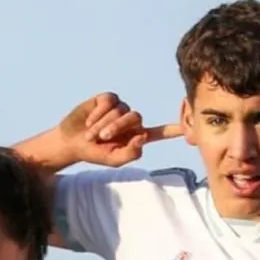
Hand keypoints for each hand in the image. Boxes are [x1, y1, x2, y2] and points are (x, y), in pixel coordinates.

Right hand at [58, 92, 181, 166]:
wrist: (73, 142)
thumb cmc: (95, 153)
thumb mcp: (114, 160)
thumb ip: (131, 153)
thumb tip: (143, 136)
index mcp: (137, 136)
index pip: (160, 132)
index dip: (173, 130)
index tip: (186, 128)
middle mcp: (131, 120)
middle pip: (135, 117)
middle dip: (117, 128)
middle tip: (102, 138)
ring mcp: (120, 108)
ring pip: (120, 110)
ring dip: (103, 124)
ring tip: (91, 133)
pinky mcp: (107, 99)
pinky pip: (108, 102)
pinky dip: (98, 113)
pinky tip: (89, 121)